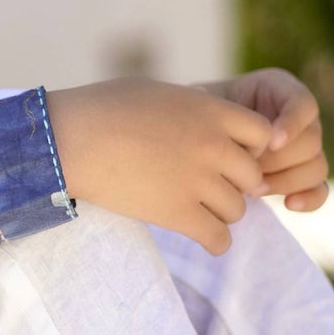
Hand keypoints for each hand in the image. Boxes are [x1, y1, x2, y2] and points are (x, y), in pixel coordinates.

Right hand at [47, 78, 271, 254]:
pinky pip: (218, 238)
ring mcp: (197, 181)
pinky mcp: (178, 213)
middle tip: (213, 189)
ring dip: (221, 213)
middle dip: (236, 185)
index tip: (229, 156)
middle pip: (253, 177)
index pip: (263, 135)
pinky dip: (214, 241)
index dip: (250, 148)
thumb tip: (206, 112)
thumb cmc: (103, 109)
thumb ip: (193, 106)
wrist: (70, 139)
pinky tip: (202, 236)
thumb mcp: (158, 92)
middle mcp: (212, 145)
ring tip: (199, 210)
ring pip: (236, 210)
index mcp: (210, 111)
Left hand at [199, 68, 328, 212]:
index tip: (269, 140)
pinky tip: (288, 204)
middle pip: (311, 140)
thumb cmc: (198, 116)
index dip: (293, 123)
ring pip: (317, 166)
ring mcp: (305, 149)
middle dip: (278, 159)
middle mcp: (300, 118)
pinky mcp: (304, 177)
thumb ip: (212, 105)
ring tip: (253, 189)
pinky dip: (310, 199)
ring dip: (286, 180)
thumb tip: (214, 112)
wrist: (196, 141)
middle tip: (247, 169)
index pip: (304, 104)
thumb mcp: (202, 103)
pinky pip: (320, 190)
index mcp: (280, 89)